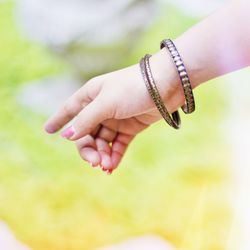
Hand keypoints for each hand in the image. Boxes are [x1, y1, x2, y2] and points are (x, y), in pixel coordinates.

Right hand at [44, 50, 182, 173]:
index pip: (70, 109)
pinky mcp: (131, 127)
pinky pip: (118, 144)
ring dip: (103, 155)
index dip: (59, 119)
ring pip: (103, 142)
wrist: (166, 85)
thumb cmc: (133, 88)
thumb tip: (66, 136)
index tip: (47, 130)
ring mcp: (116, 119)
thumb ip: (86, 119)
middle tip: (94, 163)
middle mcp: (102, 107)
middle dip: (88, 149)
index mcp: (91, 96)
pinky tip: (112, 166)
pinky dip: (115, 156)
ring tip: (106, 167)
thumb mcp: (106, 103)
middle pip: (87, 133)